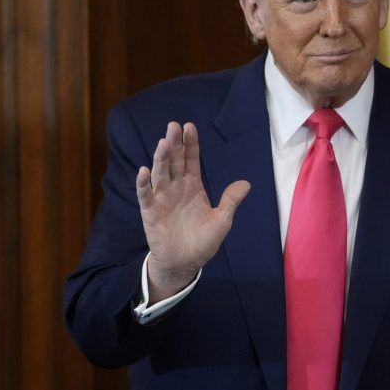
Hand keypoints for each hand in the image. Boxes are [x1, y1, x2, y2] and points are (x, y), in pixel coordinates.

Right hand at [136, 121, 249, 300]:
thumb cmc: (203, 241)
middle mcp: (176, 188)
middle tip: (173, 126)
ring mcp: (162, 198)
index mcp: (192, 186)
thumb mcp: (222, 221)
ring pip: (160, 174)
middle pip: (173, 161)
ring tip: (163, 143)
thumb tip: (246, 183)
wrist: (185, 263)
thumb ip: (231, 201)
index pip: (190, 160)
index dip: (190, 144)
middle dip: (174, 144)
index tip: (190, 127)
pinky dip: (143, 184)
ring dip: (160, 159)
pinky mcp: (150, 212)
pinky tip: (143, 172)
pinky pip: (146, 196)